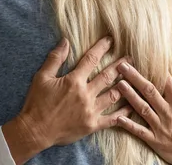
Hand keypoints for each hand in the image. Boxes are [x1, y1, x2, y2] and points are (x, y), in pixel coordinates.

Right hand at [3, 37, 131, 163]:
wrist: (35, 130)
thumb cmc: (37, 103)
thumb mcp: (42, 77)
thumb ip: (55, 59)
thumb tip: (65, 41)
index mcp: (74, 81)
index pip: (91, 59)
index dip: (102, 47)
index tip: (110, 39)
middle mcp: (85, 94)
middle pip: (108, 76)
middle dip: (121, 66)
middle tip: (132, 58)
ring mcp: (91, 110)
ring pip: (114, 95)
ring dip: (126, 86)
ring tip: (135, 78)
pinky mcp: (92, 125)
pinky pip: (113, 118)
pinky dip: (124, 112)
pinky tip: (132, 106)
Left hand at [115, 60, 171, 164]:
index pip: (166, 82)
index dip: (155, 69)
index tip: (141, 57)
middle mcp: (169, 113)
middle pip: (150, 92)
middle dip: (135, 78)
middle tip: (122, 65)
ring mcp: (161, 127)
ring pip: (143, 108)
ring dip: (130, 96)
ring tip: (119, 84)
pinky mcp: (155, 141)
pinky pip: (140, 132)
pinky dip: (129, 125)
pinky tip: (118, 117)